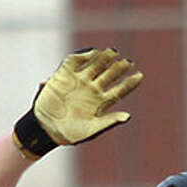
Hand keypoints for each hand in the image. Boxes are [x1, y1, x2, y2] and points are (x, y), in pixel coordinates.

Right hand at [13, 48, 143, 156]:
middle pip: (110, 74)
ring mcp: (80, 80)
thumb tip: (128, 117)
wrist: (46, 129)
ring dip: (104, 58)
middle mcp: (93, 89)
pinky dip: (83, 55)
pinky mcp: (64, 74)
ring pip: (95, 65)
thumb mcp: (92, 129)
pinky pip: (75, 61)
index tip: (139, 75)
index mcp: (102, 102)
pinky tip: (92, 52)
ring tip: (113, 52)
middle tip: (127, 62)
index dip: (130, 83)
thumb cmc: (71, 133)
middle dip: (119, 68)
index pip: (120, 90)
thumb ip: (109, 121)